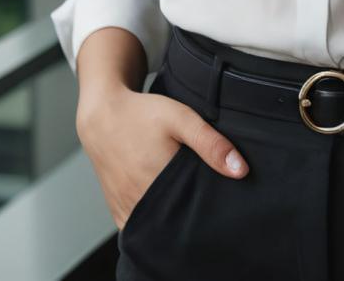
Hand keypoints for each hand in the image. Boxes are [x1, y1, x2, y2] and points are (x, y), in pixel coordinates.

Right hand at [76, 82, 250, 230]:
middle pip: (176, 220)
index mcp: (157, 182)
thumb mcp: (181, 119)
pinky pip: (139, 227)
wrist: (103, 116)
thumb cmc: (142, 114)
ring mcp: (127, 209)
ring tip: (184, 196)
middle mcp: (140, 202)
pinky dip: (153, 220)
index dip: (208, 204)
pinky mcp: (118, 211)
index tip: (216, 194)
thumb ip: (210, 143)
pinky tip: (164, 204)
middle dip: (191, 211)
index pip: (193, 209)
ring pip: (157, 226)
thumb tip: (240, 170)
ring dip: (172, 218)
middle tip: (200, 191)